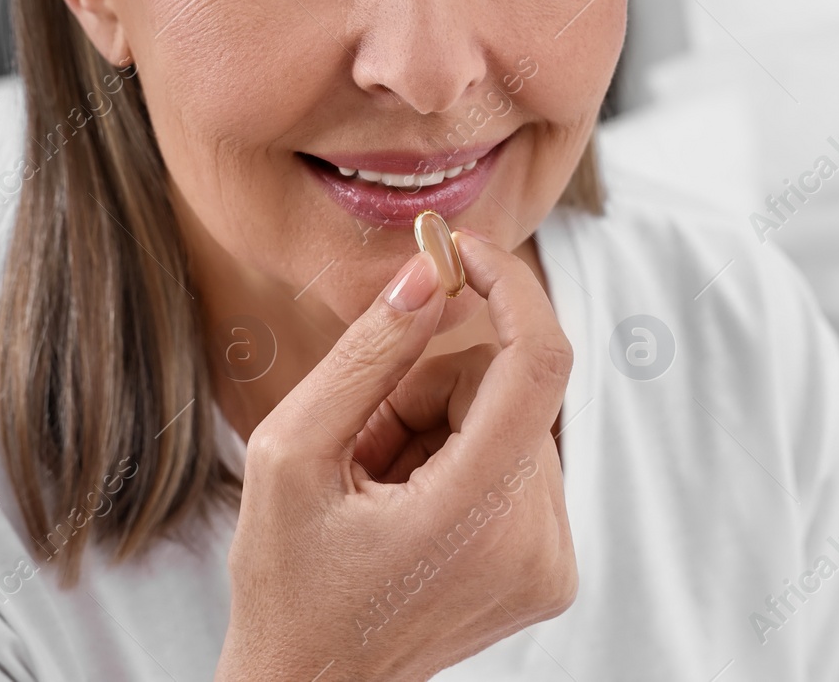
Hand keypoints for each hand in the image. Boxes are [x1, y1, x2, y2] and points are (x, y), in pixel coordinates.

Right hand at [215, 230, 575, 681]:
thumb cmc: (286, 583)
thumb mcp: (292, 452)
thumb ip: (367, 354)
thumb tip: (429, 275)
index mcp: (474, 513)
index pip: (540, 361)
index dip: (509, 287)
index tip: (461, 255)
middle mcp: (536, 542)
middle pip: (510, 388)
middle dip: (432, 387)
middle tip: (363, 437)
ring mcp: (551, 563)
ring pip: (515, 421)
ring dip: (444, 427)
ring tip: (379, 486)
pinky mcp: (552, 572)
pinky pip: (522, 464)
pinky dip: (464, 462)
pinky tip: (409, 507)